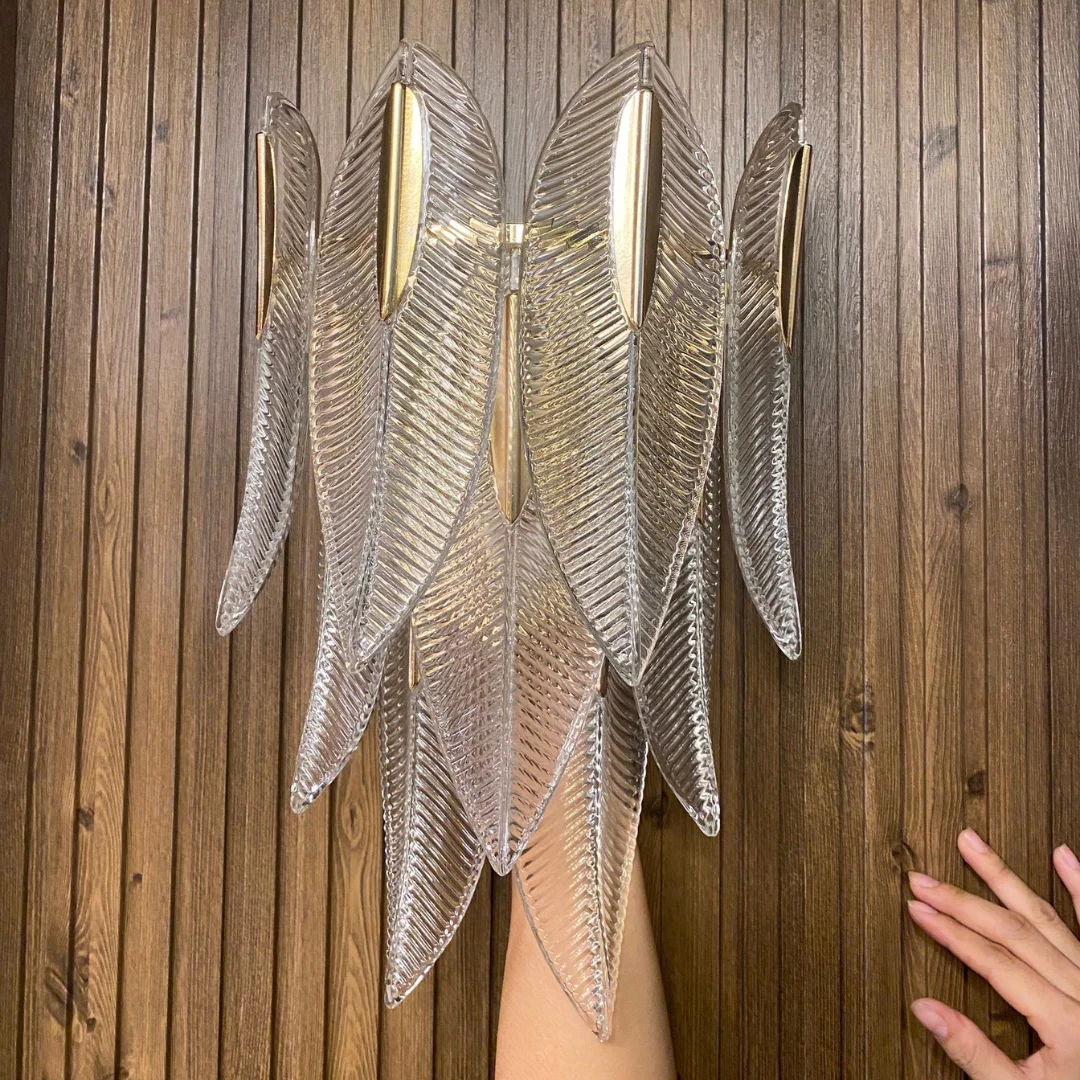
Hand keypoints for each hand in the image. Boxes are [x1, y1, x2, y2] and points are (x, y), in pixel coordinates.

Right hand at [906, 829, 1079, 1078]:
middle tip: (924, 879)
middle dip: (962, 901)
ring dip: (1006, 878)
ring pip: (1048, 918)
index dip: (950, 931)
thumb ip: (973, 1052)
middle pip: (1014, 932)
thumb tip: (924, 1009)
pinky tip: (1062, 856)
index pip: (994, 961)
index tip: (918, 908)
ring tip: (973, 844)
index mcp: (1066, 1022)